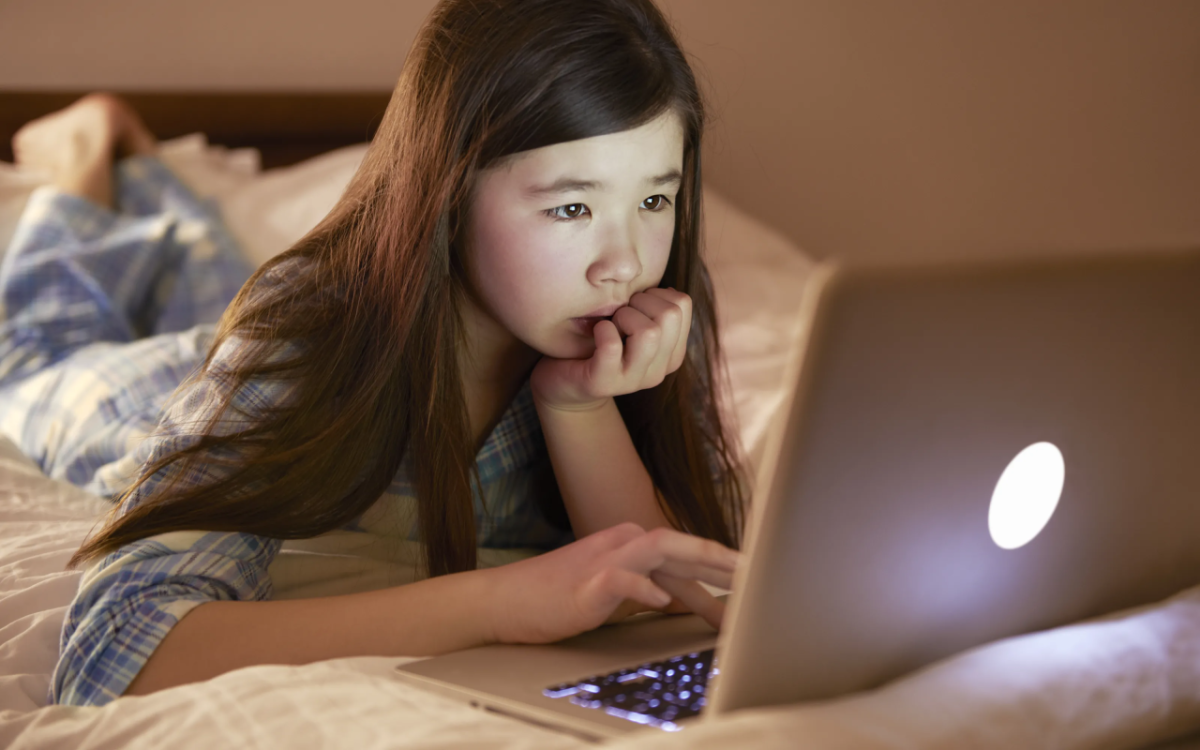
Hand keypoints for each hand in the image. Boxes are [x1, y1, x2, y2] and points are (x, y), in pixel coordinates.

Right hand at [483, 522, 739, 644]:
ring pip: (662, 551)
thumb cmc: (557, 598)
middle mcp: (623, 543)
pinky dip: (643, 589)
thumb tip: (689, 602)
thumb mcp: (613, 593)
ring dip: (700, 568)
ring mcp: (605, 559)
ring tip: (734, 582)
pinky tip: (663, 604)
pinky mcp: (586, 582)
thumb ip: (649, 590)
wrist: (505, 601)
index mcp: (630, 543)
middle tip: (762, 577)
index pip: (686, 553)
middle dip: (725, 561)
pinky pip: (621, 579)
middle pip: (684, 545)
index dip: (722, 566)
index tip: (754, 580)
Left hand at [531, 288, 692, 410]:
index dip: (655, 293)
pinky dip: (601, 330)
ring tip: (609, 324)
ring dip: (623, 316)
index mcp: (672, 354)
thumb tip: (668, 290)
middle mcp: (659, 370)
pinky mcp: (604, 383)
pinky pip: (612, 346)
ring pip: (649, 332)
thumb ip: (653, 311)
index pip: (683, 303)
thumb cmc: (599, 344)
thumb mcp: (632, 326)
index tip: (634, 306)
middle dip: (640, 302)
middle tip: (619, 314)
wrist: (565, 385)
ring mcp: (633, 380)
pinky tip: (595, 332)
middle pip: (670, 315)